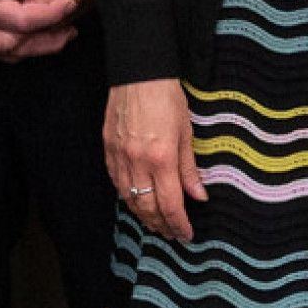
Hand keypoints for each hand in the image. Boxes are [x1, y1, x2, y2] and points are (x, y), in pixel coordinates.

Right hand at [101, 76, 200, 243]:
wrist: (138, 73)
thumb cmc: (166, 98)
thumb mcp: (186, 133)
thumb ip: (190, 169)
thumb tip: (199, 196)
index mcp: (162, 158)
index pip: (171, 204)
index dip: (179, 224)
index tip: (186, 235)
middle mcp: (138, 161)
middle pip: (148, 207)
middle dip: (161, 225)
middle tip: (172, 234)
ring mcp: (119, 156)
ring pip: (129, 198)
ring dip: (143, 215)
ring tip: (155, 224)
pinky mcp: (108, 149)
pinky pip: (116, 182)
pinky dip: (126, 196)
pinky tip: (135, 201)